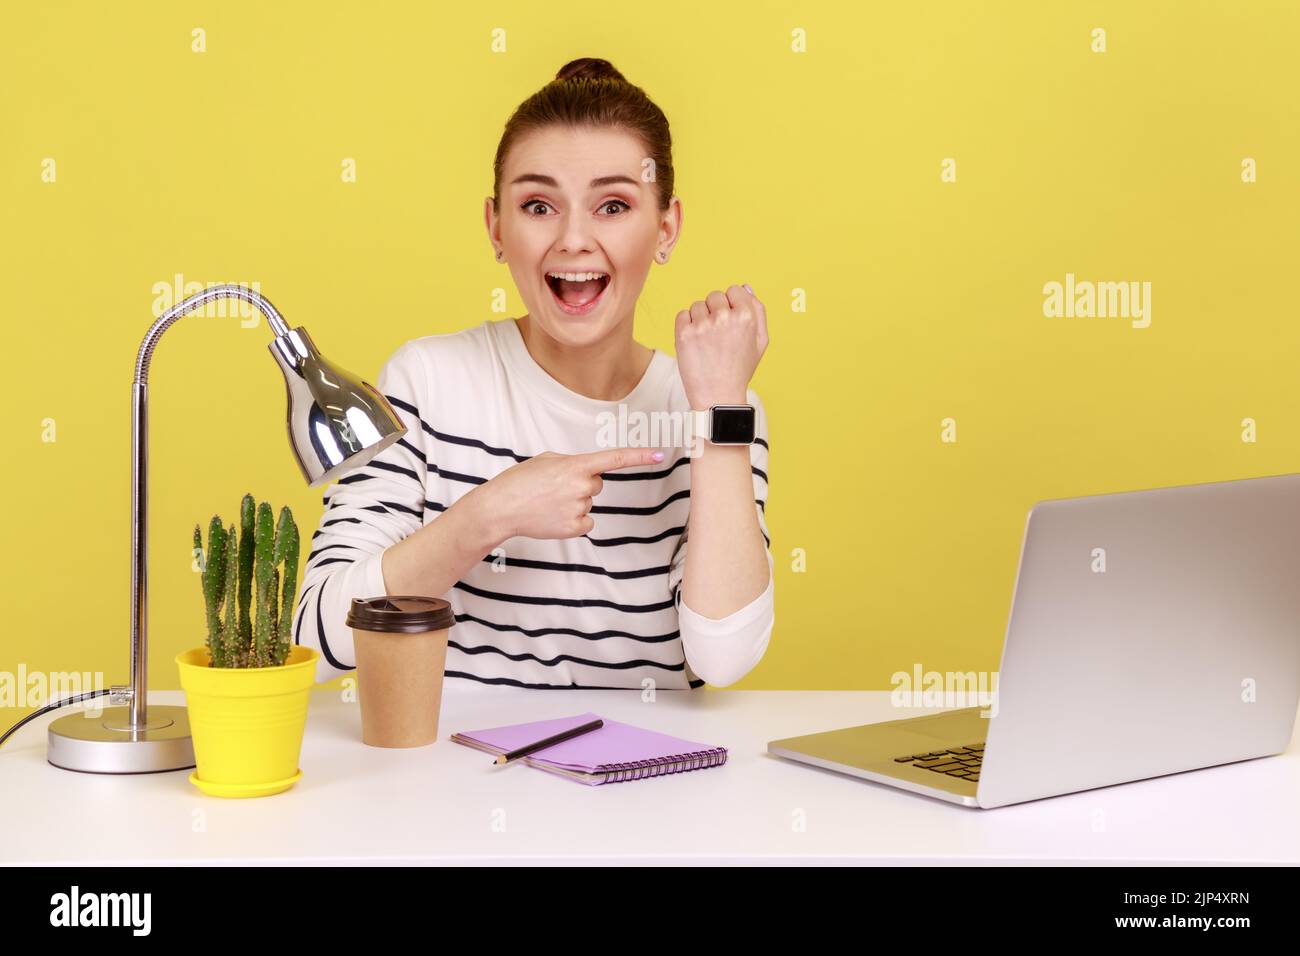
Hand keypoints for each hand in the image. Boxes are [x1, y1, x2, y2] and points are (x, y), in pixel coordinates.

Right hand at [473, 447, 664, 542]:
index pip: (615, 459)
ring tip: (548, 502)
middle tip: (555, 488)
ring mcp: (579, 508)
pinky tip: (553, 516)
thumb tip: (588, 473)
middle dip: (581, 484)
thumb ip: (572, 463)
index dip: (640, 456)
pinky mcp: (575, 528)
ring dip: (573, 502)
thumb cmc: (521, 481)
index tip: (661, 454)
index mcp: (575, 465)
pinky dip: (573, 520)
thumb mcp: (547, 460)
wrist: (501, 508)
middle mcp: (581, 486)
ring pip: (588, 503)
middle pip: (597, 484)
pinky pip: (586, 521)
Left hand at [674, 284, 768, 408]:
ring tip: (707, 342)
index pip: (734, 289)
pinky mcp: (683, 334)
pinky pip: (682, 315)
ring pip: (697, 305)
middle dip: (715, 311)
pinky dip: (686, 326)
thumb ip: (758, 310)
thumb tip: (745, 286)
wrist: (718, 396)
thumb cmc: (740, 369)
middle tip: (718, 336)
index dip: (732, 305)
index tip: (730, 323)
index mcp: (746, 316)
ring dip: (700, 319)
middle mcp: (724, 317)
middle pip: (714, 295)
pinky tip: (695, 343)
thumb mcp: (760, 341)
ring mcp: (702, 325)